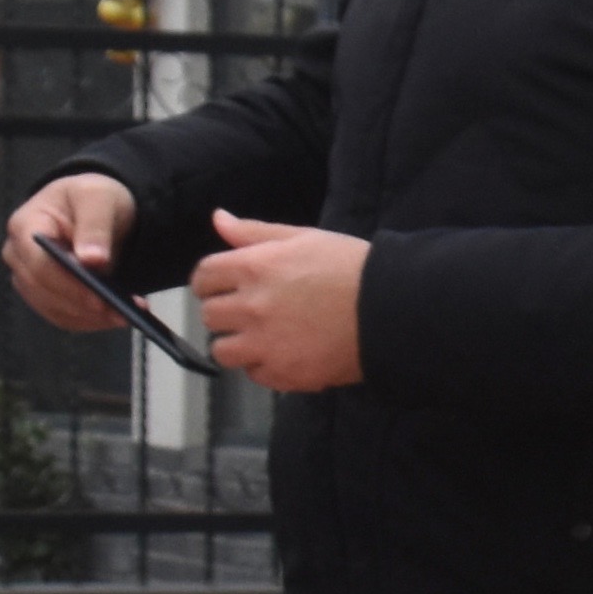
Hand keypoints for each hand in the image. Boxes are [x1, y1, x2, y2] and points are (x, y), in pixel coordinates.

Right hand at [3, 174, 140, 331]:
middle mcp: (18, 255)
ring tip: (126, 314)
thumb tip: (92, 261)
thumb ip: (95, 226)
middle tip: (121, 312)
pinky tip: (116, 316)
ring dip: (91, 317)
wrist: (97, 210)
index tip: (98, 297)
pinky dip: (91, 320)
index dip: (68, 283)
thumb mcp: (98, 198)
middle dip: (83, 304)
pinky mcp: (44, 297)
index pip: (39, 263)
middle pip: (44, 291)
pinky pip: (64, 317)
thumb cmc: (92, 198)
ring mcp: (28, 279)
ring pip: (55, 309)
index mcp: (25, 225)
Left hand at [195, 212, 369, 390]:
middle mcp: (251, 308)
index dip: (209, 280)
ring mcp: (264, 345)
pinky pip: (253, 374)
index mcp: (254, 268)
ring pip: (222, 350)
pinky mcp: (283, 374)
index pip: (203, 276)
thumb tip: (218, 219)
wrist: (389, 311)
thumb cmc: (350, 268)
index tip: (220, 285)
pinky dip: (263, 365)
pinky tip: (285, 352)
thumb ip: (255, 232)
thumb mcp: (303, 237)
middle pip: (209, 315)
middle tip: (249, 309)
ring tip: (262, 336)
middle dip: (224, 310)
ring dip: (236, 343)